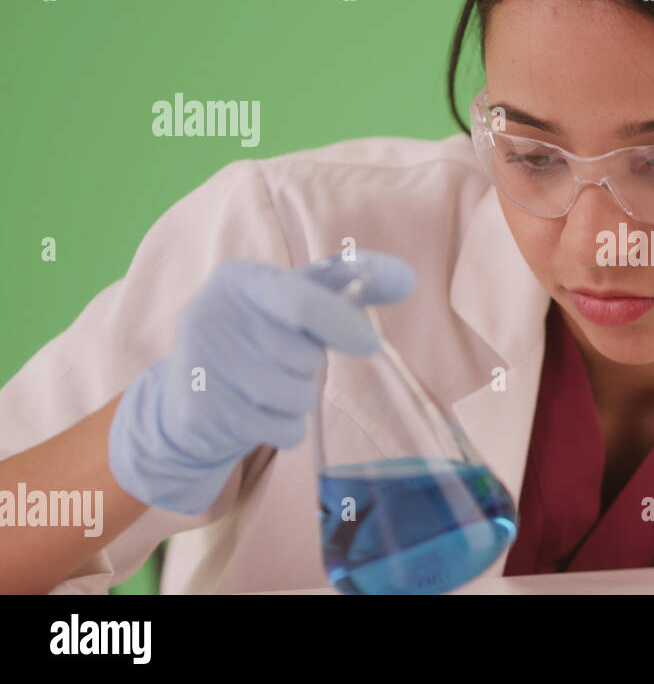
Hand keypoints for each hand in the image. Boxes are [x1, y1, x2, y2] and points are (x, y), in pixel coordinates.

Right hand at [108, 250, 414, 513]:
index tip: (370, 343)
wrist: (190, 398)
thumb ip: (355, 287)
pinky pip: (281, 429)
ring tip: (271, 389)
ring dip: (299, 401)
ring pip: (296, 397)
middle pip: (304, 357)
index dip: (341, 324)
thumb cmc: (262, 339)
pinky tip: (261, 416)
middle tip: (284, 363)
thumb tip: (408, 278)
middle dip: (309, 367)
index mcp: (240, 279)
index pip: (301, 301)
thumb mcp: (301, 304)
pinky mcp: (200, 412)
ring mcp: (200, 365)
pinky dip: (286, 429)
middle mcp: (211, 314)